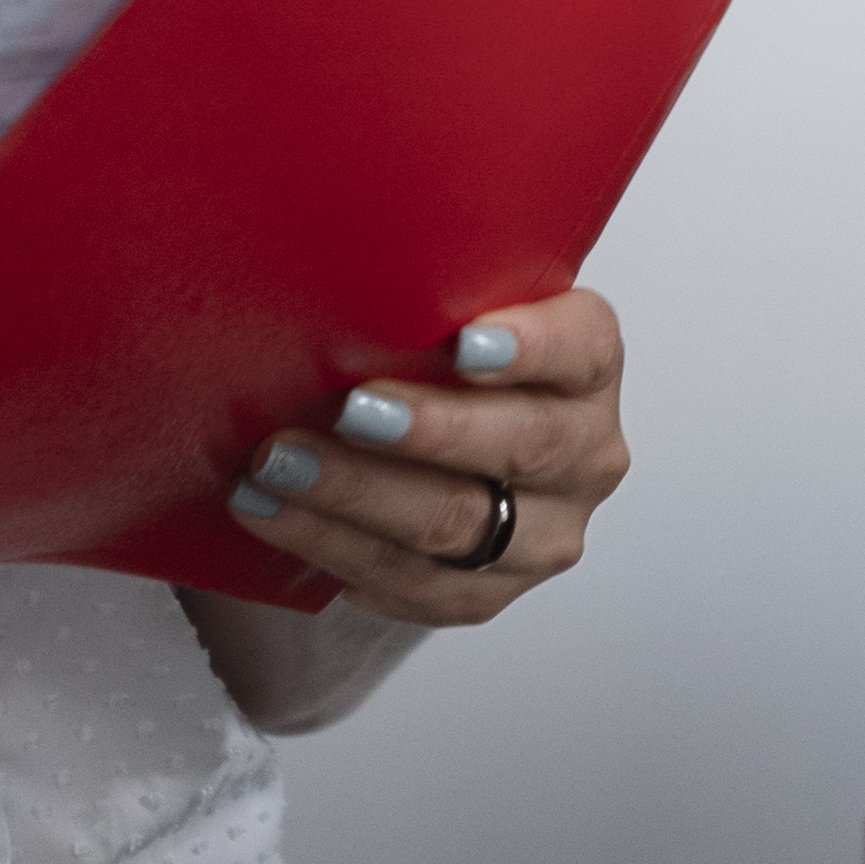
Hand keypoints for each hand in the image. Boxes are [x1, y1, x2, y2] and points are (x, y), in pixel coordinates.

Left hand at [223, 288, 626, 628]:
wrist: (442, 455)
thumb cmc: (436, 363)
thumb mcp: (452, 314)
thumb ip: (429, 296)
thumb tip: (329, 271)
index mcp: (588, 367)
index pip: (581, 348)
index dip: (530, 347)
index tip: (463, 342)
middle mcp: (584, 453)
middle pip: (522, 444)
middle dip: (429, 429)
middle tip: (348, 410)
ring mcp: (544, 533)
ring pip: (457, 523)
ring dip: (358, 494)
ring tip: (280, 464)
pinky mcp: (488, 592)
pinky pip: (413, 583)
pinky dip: (335, 546)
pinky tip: (277, 514)